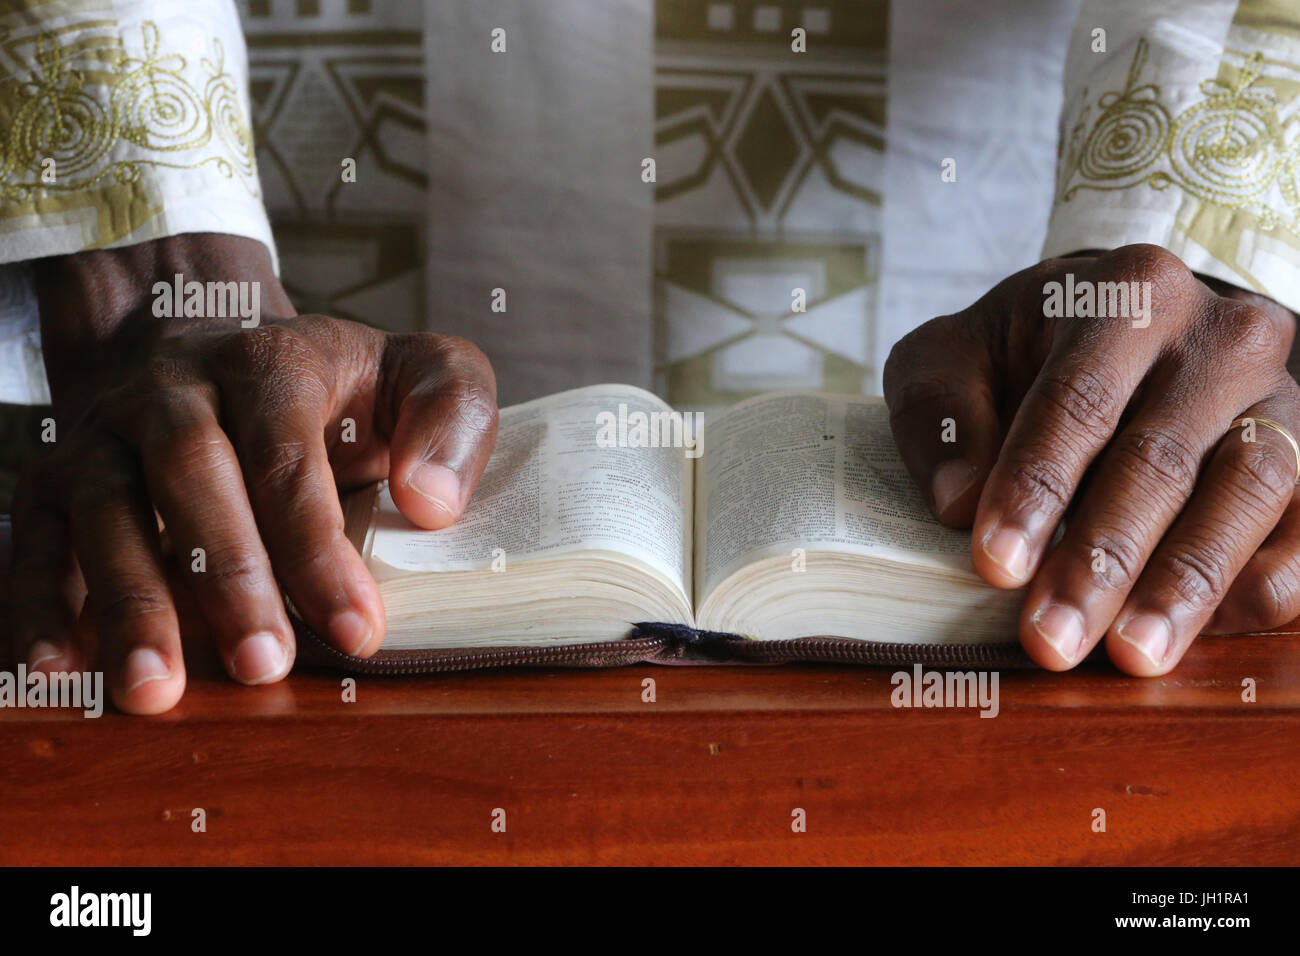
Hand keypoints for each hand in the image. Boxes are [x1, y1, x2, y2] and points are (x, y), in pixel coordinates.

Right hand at [10, 234, 497, 712]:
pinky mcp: (53, 480)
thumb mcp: (418, 374)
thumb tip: (428, 501)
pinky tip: (55, 673)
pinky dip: (35, 606)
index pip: (288, 455)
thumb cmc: (338, 389)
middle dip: (227, 575)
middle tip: (263, 666)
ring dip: (129, 603)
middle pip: (190, 474)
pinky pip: (31, 540)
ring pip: (104, 510)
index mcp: (270, 363)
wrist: (215, 350)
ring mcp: (104, 434)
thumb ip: (450, 416)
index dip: (318, 547)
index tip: (357, 630)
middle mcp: (174, 391)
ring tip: (154, 690)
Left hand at [884, 244, 1299, 674]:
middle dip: (1100, 560)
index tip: (994, 565)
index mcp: (1128, 295)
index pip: (1079, 400)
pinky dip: (1256, 588)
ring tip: (1130, 656)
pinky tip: (1193, 636)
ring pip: (1249, 492)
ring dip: (1186, 585)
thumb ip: (941, 413)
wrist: (1130, 329)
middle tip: (1050, 639)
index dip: (1036, 487)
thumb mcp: (953, 357)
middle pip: (1160, 457)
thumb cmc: (1024, 353)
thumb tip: (958, 504)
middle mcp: (1220, 338)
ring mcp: (1279, 398)